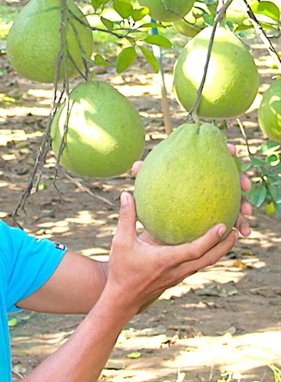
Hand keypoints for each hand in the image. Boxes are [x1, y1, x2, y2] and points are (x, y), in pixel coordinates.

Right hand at [105, 192, 239, 315]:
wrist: (122, 299)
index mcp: (166, 261)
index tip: (223, 226)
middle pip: (208, 259)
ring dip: (219, 251)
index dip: (210, 239)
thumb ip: (126, 218)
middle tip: (237, 230)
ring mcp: (178, 276)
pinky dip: (206, 255)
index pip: (195, 250)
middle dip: (225, 246)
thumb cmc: (122, 270)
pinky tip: (204, 245)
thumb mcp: (121, 241)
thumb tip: (127, 194)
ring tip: (228, 237)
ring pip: (205, 264)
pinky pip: (196, 265)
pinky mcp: (176, 278)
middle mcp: (177, 270)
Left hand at [130, 142, 251, 237]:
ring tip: (247, 212)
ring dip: (244, 205)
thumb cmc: (151, 200)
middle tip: (246, 184)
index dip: (223, 150)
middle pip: (229, 176)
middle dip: (241, 178)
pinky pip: (232, 220)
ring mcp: (214, 200)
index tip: (232, 151)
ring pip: (235, 200)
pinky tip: (243, 231)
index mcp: (194, 168)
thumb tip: (135, 167)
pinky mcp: (216, 217)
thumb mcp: (147, 188)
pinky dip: (239, 224)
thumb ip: (144, 176)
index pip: (211, 155)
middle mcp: (207, 182)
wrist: (156, 227)